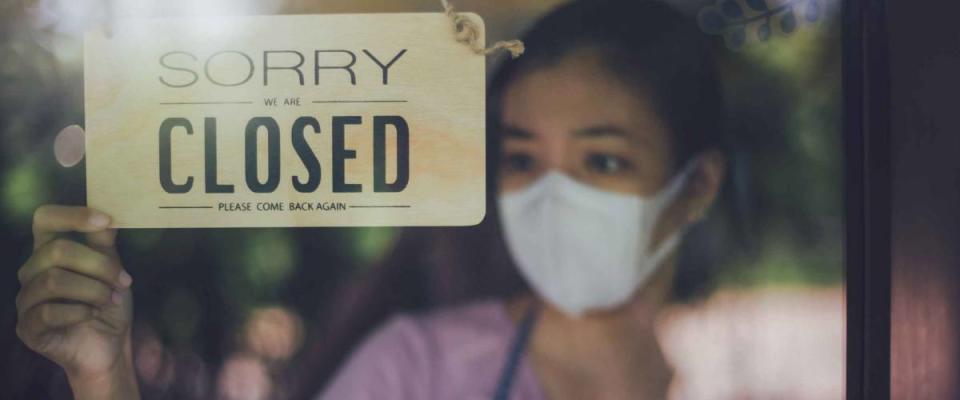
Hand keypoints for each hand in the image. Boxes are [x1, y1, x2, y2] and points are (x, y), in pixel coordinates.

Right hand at [15, 205, 138, 398]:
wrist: (108, 346)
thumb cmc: (107, 303)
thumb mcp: (112, 268)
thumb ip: (104, 242)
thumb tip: (108, 211)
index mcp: (49, 252)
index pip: (45, 219)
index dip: (73, 215)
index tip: (105, 220)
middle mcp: (32, 272)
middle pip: (57, 251)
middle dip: (99, 265)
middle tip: (124, 281)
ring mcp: (26, 301)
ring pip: (54, 281)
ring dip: (93, 290)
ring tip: (112, 299)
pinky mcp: (28, 328)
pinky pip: (49, 312)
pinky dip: (80, 311)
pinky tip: (92, 315)